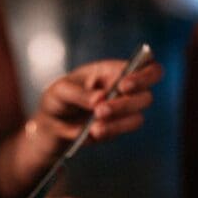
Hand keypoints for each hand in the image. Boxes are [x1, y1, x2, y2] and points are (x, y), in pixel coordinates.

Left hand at [30, 58, 163, 153]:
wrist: (51, 126)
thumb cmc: (58, 99)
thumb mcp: (61, 91)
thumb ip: (80, 94)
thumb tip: (100, 99)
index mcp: (113, 70)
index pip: (146, 65)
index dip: (144, 74)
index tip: (124, 85)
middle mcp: (124, 90)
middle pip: (146, 95)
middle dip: (125, 104)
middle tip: (100, 110)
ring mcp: (123, 111)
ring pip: (137, 117)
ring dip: (117, 122)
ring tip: (93, 126)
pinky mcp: (117, 128)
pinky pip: (122, 131)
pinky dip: (109, 132)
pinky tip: (92, 132)